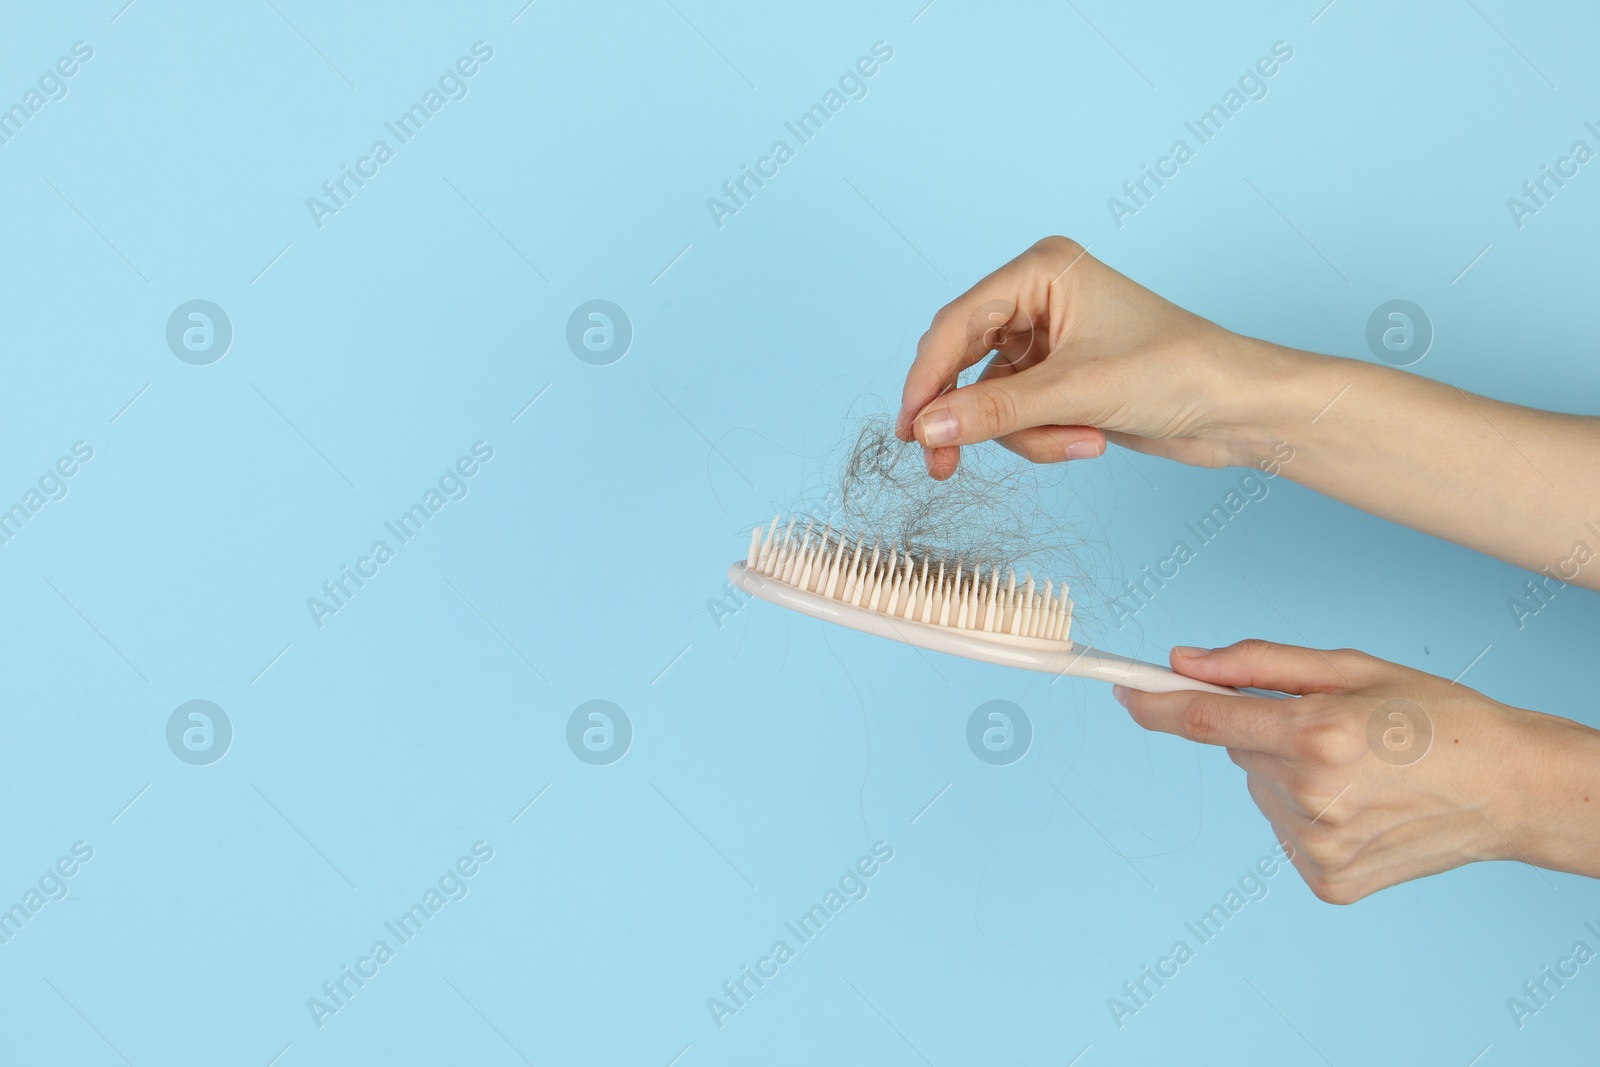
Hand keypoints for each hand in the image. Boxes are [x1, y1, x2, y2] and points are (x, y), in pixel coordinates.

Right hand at [895, 236, 1292, 478]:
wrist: (1239, 410)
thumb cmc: (1178, 372)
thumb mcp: (1077, 394)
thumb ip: (994, 411)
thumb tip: (925, 429)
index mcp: (1042, 269)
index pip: (957, 323)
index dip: (926, 378)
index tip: (908, 430)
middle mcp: (1038, 296)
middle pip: (964, 362)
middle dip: (970, 416)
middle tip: (942, 465)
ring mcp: (1046, 340)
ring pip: (989, 399)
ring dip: (1025, 433)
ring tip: (1076, 443)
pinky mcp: (1057, 378)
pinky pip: (1016, 416)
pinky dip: (1042, 438)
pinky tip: (1087, 442)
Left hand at [1113, 639, 1599, 901]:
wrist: (1511, 790)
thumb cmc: (1437, 717)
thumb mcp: (1351, 668)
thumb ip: (1258, 664)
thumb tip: (1184, 662)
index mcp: (1315, 733)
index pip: (1203, 719)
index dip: (1155, 704)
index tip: (1123, 692)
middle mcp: (1309, 794)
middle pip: (1236, 748)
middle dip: (1264, 729)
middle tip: (1334, 728)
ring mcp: (1316, 845)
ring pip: (1260, 789)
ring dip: (1289, 773)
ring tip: (1361, 770)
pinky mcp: (1326, 879)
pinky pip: (1285, 829)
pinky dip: (1309, 813)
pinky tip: (1361, 806)